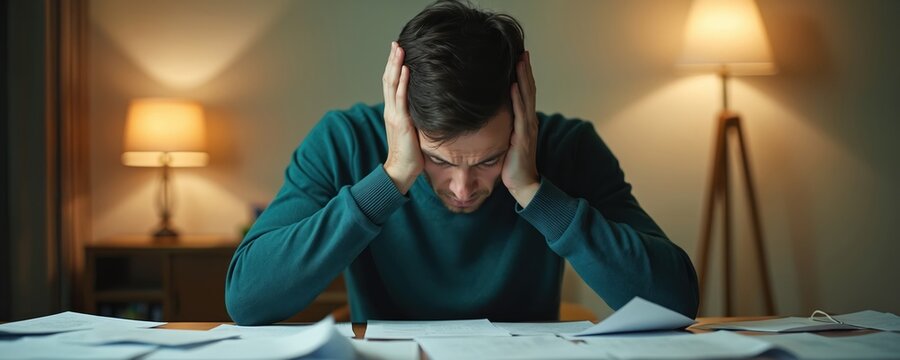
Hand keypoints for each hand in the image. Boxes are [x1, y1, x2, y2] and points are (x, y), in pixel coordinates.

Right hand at [382, 42, 422, 193]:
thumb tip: (430, 108)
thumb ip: (417, 117)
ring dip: (396, 65)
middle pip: (389, 79)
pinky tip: (406, 70)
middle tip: (396, 43)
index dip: (393, 67)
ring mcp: (394, 114)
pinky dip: (403, 82)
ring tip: (399, 49)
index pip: (391, 84)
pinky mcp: (400, 121)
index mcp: (393, 111)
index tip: (397, 52)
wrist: (400, 170)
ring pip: (392, 84)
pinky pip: (401, 98)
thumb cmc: (410, 154)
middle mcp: (391, 110)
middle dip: (392, 60)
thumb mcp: (414, 130)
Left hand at [502, 51, 540, 206]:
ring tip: (519, 61)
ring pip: (526, 97)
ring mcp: (527, 128)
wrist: (522, 184)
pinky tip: (513, 85)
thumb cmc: (512, 164)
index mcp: (525, 120)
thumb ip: (502, 126)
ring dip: (523, 78)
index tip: (518, 57)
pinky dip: (517, 98)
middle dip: (525, 70)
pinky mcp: (522, 137)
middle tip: (521, 51)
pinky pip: (520, 114)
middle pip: (528, 90)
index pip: (524, 92)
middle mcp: (529, 121)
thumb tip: (488, 113)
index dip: (523, 75)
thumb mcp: (506, 140)